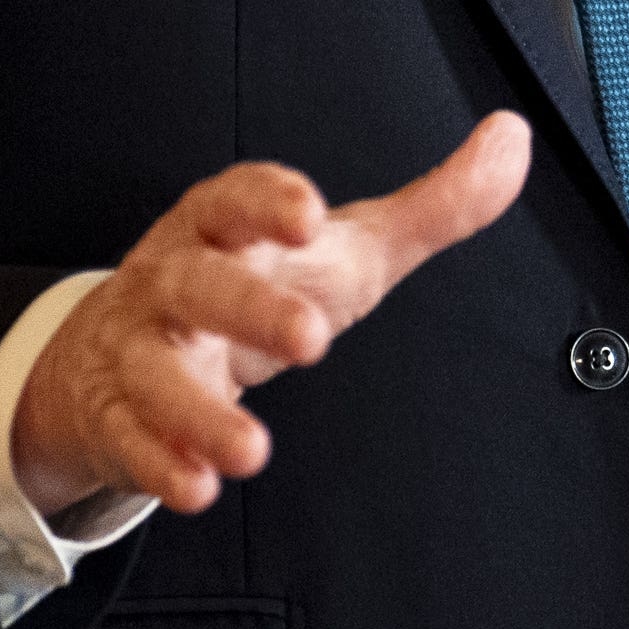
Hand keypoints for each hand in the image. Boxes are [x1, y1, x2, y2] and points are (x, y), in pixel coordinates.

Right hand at [10, 112, 531, 517]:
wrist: (116, 349)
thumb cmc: (250, 283)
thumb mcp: (343, 247)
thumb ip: (432, 204)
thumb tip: (512, 140)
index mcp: (223, 226)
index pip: (235, 196)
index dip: (267, 200)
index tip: (309, 212)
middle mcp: (173, 279)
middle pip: (196, 283)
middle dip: (247, 308)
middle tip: (310, 339)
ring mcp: (138, 348)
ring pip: (155, 372)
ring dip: (199, 412)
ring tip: (252, 451)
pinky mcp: (118, 415)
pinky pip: (130, 439)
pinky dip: (160, 465)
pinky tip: (198, 487)